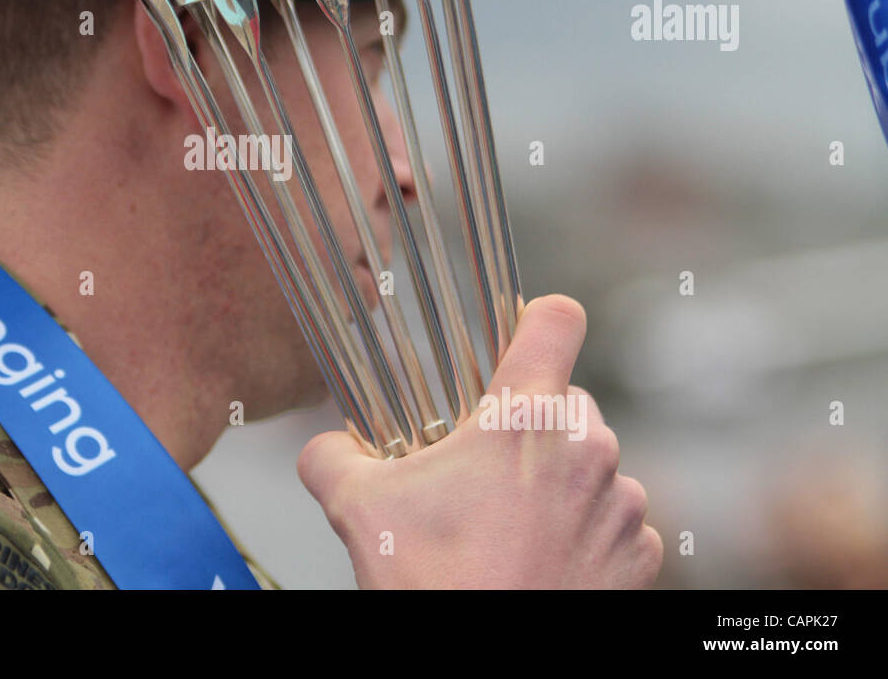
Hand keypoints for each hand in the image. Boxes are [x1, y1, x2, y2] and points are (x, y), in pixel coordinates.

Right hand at [297, 295, 662, 587]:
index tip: (517, 339)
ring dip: (555, 483)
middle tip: (481, 472)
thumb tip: (326, 450)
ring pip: (590, 463)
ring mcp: (621, 503)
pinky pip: (614, 520)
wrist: (484, 661)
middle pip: (565, 400)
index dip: (535, 320)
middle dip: (526, 429)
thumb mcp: (358, 507)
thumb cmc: (434, 583)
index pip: (556, 320)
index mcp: (525, 417)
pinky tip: (540, 558)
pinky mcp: (639, 555)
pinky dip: (583, 532)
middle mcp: (587, 448)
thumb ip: (333, 457)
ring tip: (506, 527)